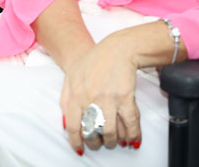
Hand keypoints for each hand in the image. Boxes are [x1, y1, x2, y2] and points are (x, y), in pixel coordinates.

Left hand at [60, 36, 140, 153]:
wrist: (117, 49)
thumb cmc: (93, 62)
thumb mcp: (71, 77)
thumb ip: (66, 100)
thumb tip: (66, 124)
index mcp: (74, 94)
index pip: (73, 126)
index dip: (77, 141)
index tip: (80, 148)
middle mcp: (89, 99)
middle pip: (92, 132)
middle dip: (96, 142)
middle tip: (99, 143)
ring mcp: (108, 99)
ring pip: (111, 133)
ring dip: (113, 141)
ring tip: (114, 141)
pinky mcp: (125, 98)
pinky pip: (130, 124)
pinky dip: (132, 135)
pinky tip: (132, 139)